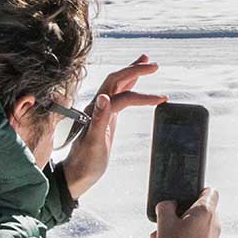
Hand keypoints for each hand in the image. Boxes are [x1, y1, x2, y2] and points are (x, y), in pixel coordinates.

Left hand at [62, 55, 166, 198]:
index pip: (122, 96)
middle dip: (134, 70)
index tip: (162, 99)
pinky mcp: (105, 117)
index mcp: (94, 112)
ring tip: (145, 62)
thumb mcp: (93, 144)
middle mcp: (96, 107)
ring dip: (131, 72)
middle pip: (116, 80)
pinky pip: (118, 96)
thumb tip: (104, 96)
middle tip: (153, 65)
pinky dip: (128, 86)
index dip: (142, 96)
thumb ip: (99, 119)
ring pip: (116, 85)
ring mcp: (100, 111)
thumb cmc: (85, 163)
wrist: (75, 175)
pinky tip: (134, 84)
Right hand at [153, 188, 221, 237]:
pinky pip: (196, 237)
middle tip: (164, 222)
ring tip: (159, 237)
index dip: (197, 190)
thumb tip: (168, 204)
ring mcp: (213, 236)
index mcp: (206, 211)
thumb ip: (165, 207)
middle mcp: (214, 222)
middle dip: (179, 213)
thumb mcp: (164, 224)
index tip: (183, 197)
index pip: (210, 191)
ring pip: (194, 225)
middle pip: (198, 209)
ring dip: (177, 227)